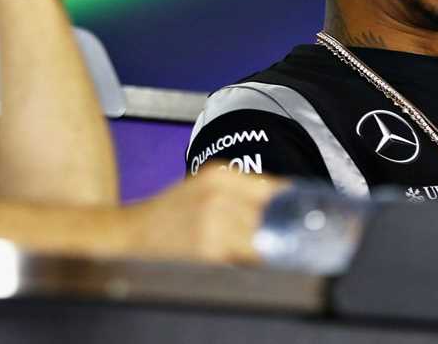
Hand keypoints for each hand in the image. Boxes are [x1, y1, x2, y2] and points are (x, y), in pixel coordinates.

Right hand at [120, 168, 286, 263]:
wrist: (131, 232)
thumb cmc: (170, 214)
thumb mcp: (205, 188)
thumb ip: (243, 192)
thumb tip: (288, 204)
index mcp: (220, 175)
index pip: (276, 188)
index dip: (293, 205)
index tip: (306, 217)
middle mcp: (219, 194)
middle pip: (273, 216)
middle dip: (281, 230)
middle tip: (281, 240)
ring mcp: (214, 222)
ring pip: (264, 240)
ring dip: (267, 250)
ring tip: (255, 253)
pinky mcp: (209, 250)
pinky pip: (247, 259)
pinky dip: (250, 263)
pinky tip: (237, 261)